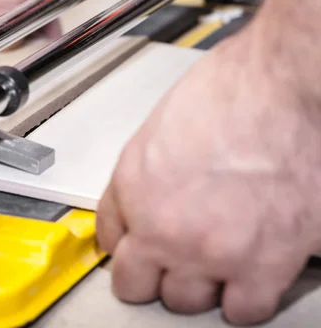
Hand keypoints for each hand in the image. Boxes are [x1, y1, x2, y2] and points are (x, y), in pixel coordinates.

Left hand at [95, 25, 320, 324]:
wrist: (281, 84)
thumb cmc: (228, 92)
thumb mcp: (156, 130)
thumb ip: (142, 176)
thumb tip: (141, 203)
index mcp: (133, 189)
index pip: (108, 240)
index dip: (124, 244)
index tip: (136, 247)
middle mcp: (163, 227)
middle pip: (136, 283)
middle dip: (151, 272)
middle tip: (168, 260)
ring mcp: (210, 250)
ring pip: (184, 302)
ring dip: (195, 286)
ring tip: (212, 262)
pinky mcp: (264, 264)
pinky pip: (242, 310)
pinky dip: (243, 299)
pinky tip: (247, 277)